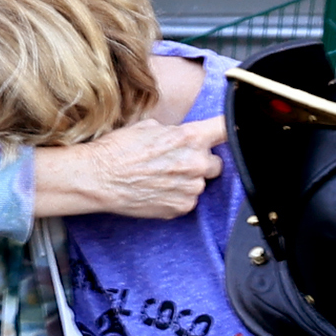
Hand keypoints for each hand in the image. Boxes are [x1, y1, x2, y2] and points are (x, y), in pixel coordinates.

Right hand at [33, 113, 225, 218]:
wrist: (98, 179)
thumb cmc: (118, 150)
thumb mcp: (148, 128)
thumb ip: (175, 132)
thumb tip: (183, 134)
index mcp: (190, 138)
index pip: (226, 128)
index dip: (232, 128)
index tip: (237, 128)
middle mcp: (196, 163)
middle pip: (217, 163)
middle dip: (201, 162)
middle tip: (177, 161)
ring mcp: (191, 188)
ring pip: (201, 183)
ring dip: (188, 180)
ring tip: (161, 177)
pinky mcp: (183, 207)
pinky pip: (189, 200)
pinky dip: (178, 196)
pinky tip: (158, 190)